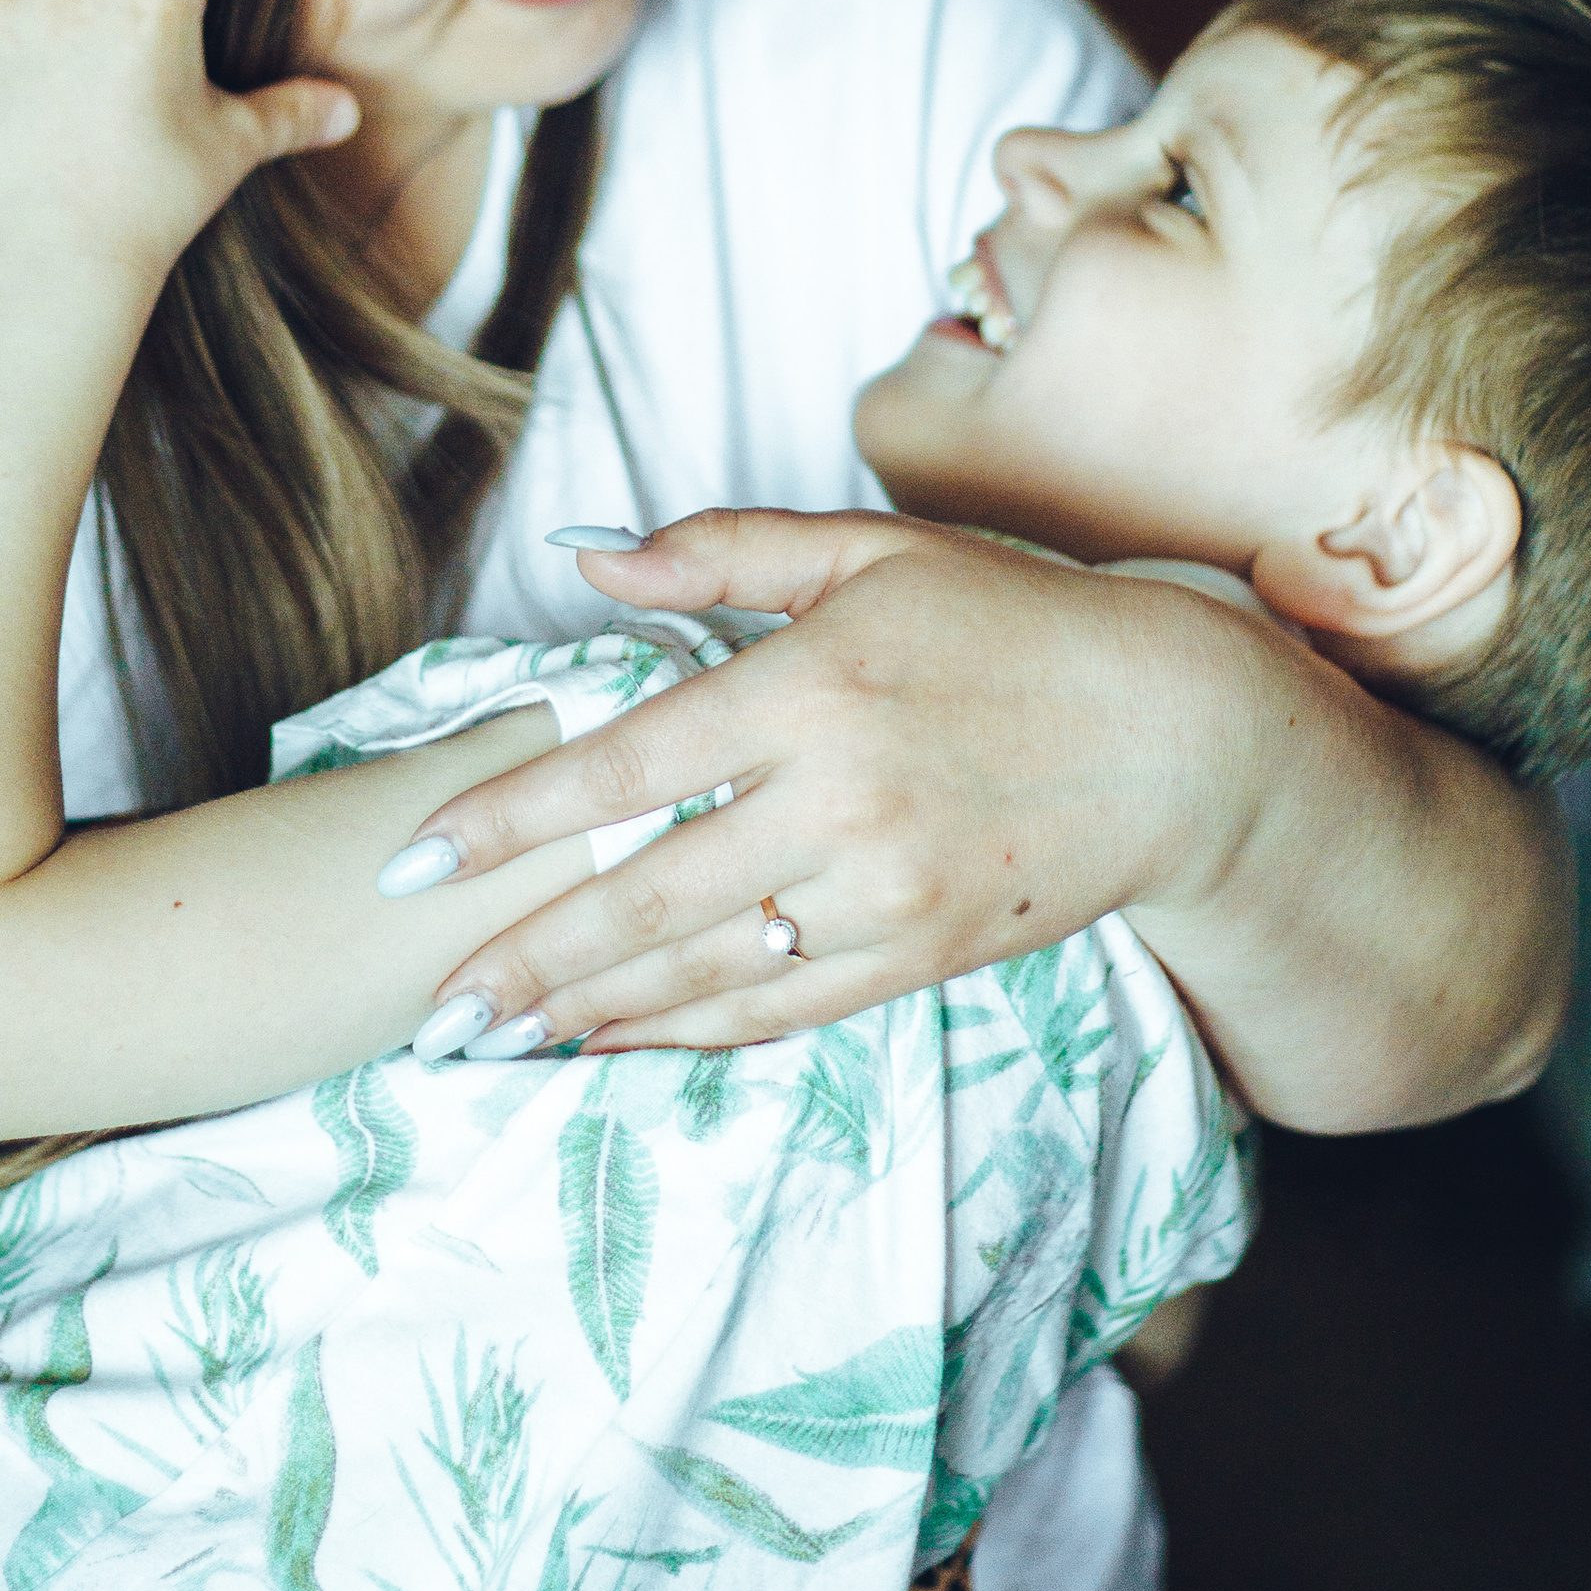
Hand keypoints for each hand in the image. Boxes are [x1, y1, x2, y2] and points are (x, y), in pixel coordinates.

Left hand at [394, 509, 1223, 1054]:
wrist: (1178, 737)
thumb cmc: (1014, 624)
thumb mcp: (873, 550)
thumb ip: (724, 546)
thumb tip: (587, 559)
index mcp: (813, 684)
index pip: (624, 767)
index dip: (507, 822)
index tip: (413, 864)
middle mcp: (840, 797)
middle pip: (644, 896)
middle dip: (523, 958)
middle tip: (428, 1003)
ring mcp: (884, 891)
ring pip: (702, 970)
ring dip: (585, 1011)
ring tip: (490, 1039)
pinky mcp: (922, 955)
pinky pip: (779, 1011)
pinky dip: (687, 1035)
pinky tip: (613, 1043)